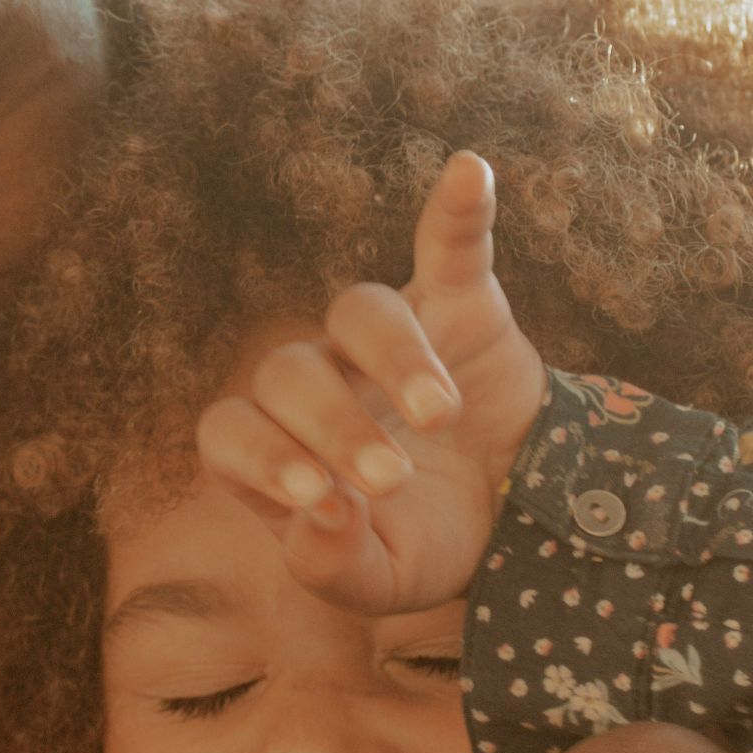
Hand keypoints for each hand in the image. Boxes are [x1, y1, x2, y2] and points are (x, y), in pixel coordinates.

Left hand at [196, 151, 547, 614]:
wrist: (522, 515)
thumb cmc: (429, 542)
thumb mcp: (381, 581)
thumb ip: (333, 565)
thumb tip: (321, 515)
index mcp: (279, 448)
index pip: (230, 431)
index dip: (262, 456)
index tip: (319, 497)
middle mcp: (320, 380)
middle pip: (289, 372)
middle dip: (334, 425)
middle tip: (391, 478)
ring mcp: (384, 338)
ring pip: (358, 312)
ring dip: (393, 358)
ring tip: (438, 416)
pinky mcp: (456, 303)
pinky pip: (447, 245)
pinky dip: (458, 210)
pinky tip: (467, 171)